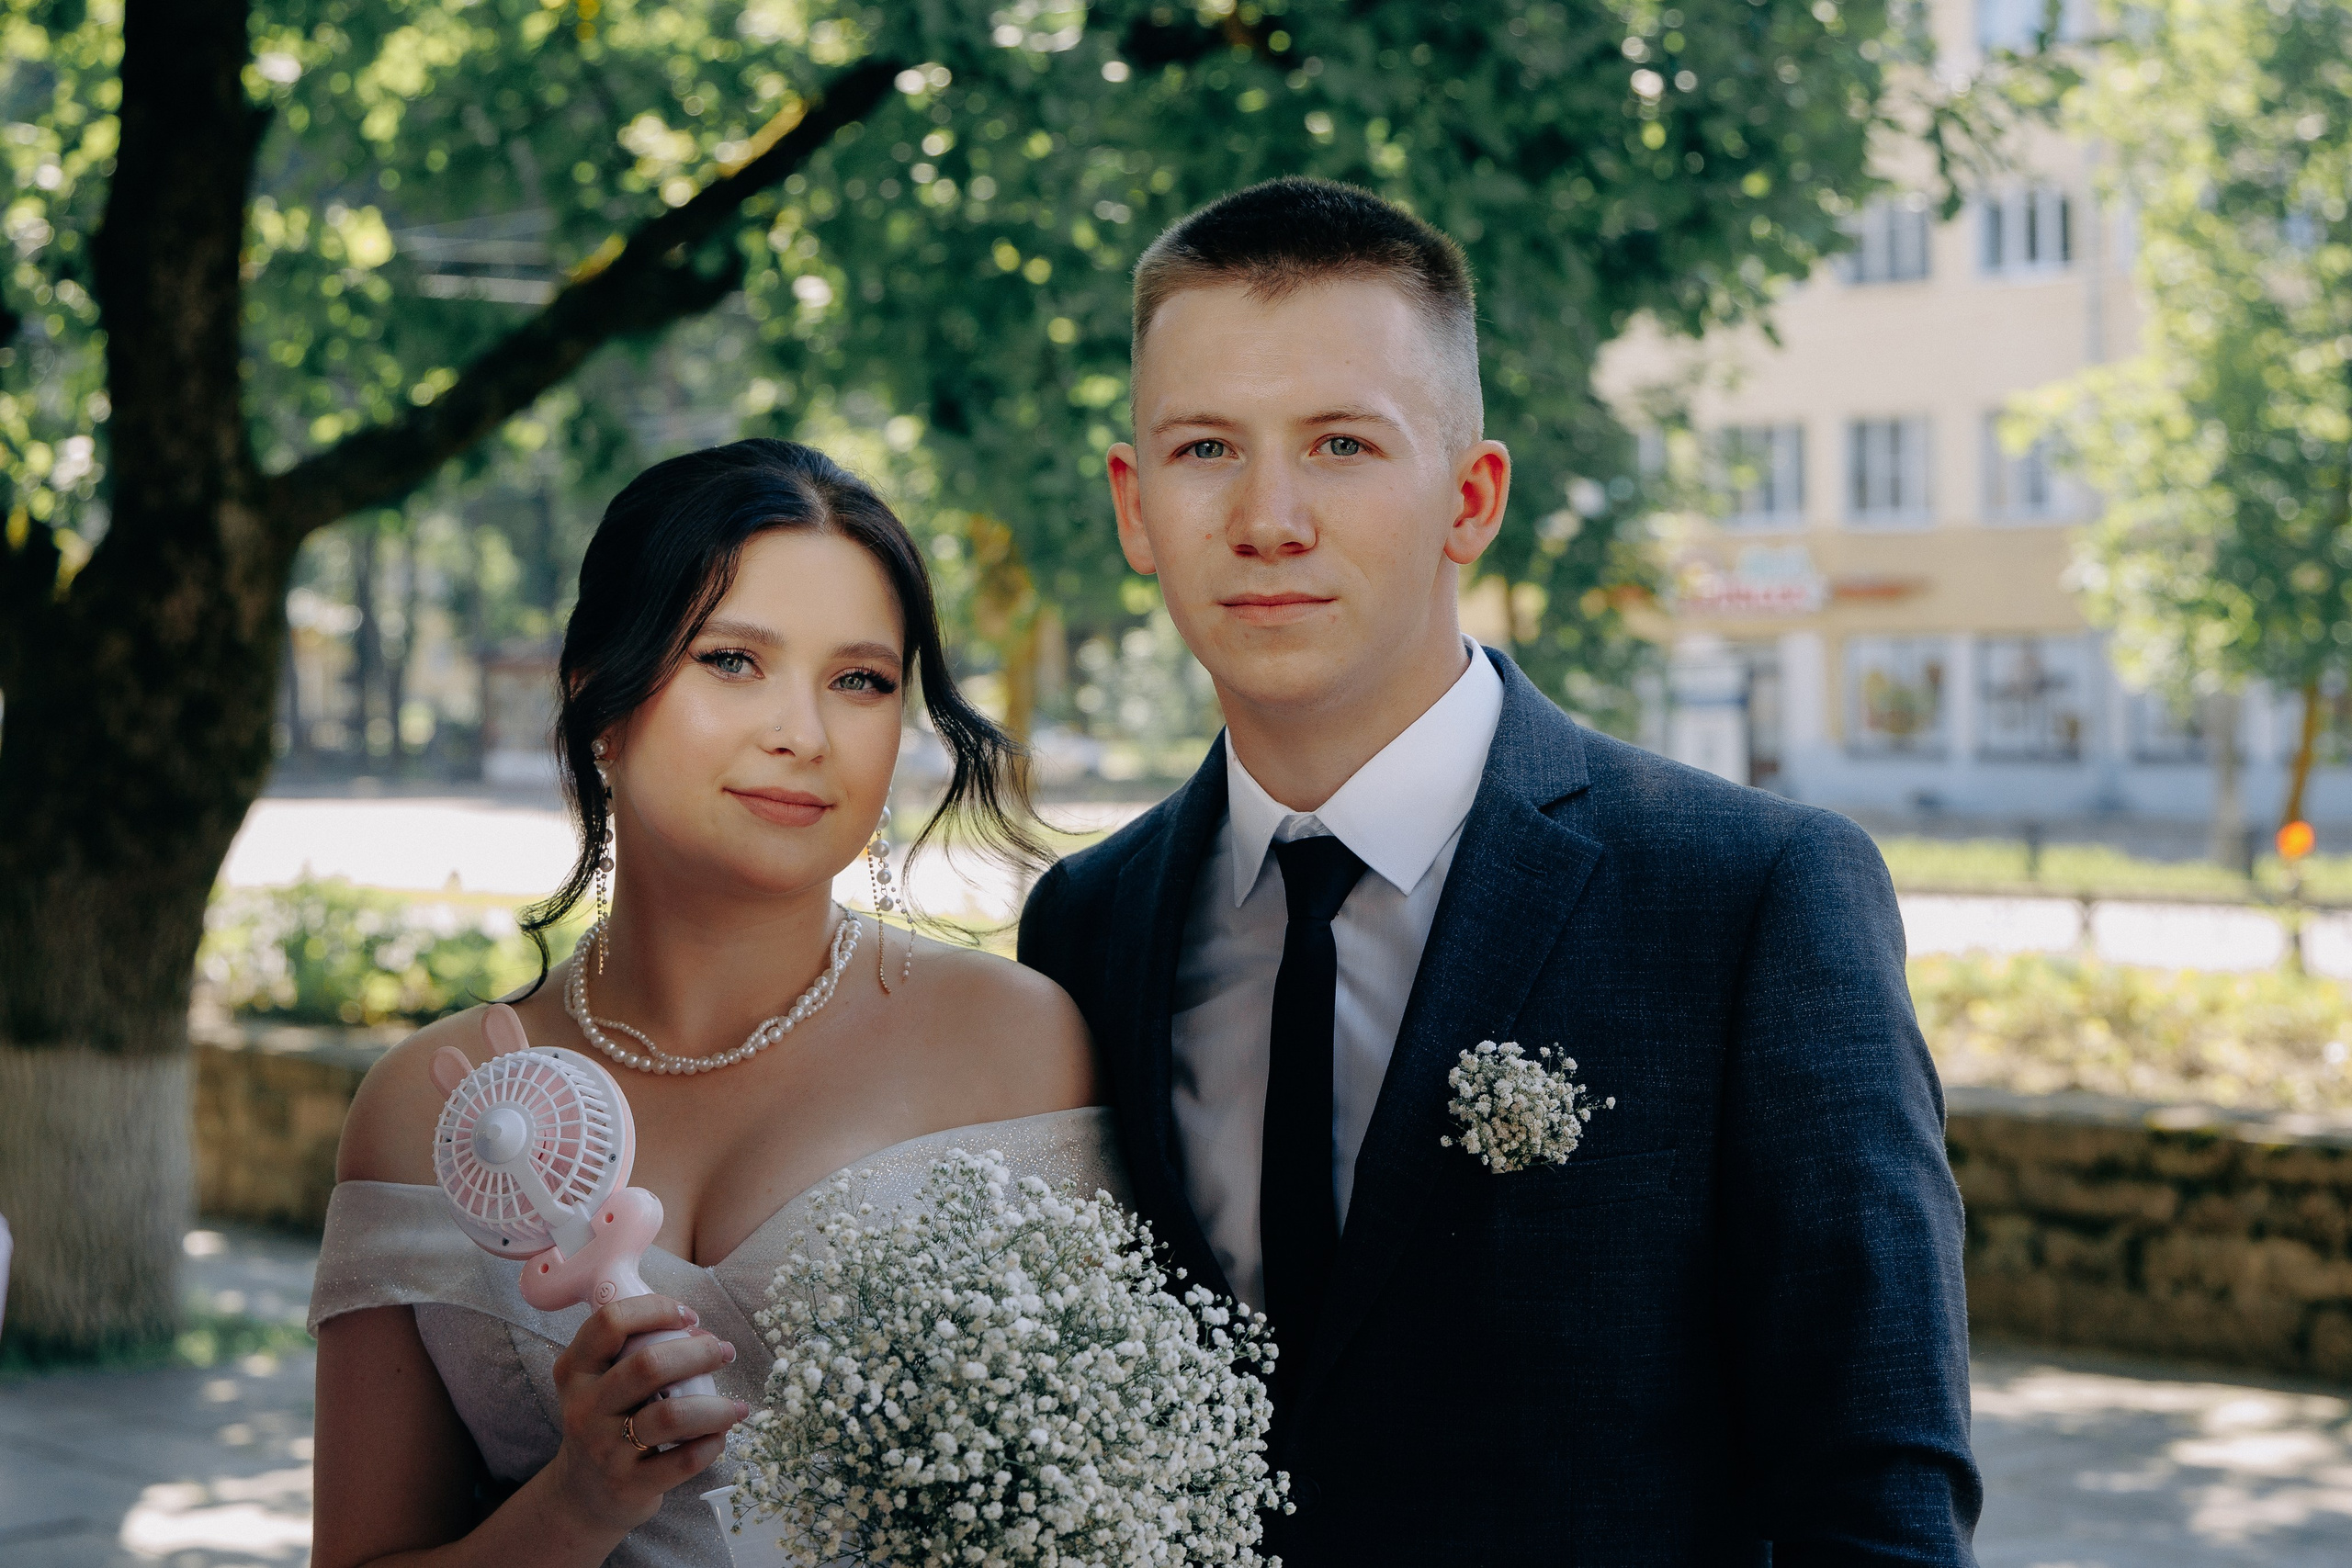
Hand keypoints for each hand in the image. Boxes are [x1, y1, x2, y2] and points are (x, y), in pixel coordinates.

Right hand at [545, 1295, 745, 1536]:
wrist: (583, 1495)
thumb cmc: (607, 1423)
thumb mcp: (600, 1384)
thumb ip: (634, 1353)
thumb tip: (699, 1333)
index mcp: (576, 1371)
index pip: (610, 1322)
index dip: (656, 1309)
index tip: (689, 1317)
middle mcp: (584, 1408)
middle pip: (648, 1366)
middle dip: (699, 1353)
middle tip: (725, 1352)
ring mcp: (604, 1449)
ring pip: (671, 1416)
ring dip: (716, 1407)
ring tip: (736, 1406)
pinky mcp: (628, 1485)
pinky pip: (683, 1461)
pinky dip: (711, 1445)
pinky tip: (719, 1437)